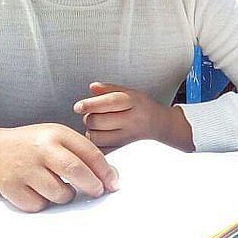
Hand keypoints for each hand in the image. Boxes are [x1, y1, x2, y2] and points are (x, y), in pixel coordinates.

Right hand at [0, 124, 119, 212]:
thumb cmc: (38, 147)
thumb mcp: (60, 140)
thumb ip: (84, 155)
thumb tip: (112, 179)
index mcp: (57, 134)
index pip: (90, 153)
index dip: (106, 172)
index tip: (114, 184)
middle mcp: (40, 149)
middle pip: (75, 170)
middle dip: (92, 185)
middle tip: (97, 192)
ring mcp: (23, 168)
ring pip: (59, 193)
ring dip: (66, 196)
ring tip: (60, 187)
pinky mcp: (10, 186)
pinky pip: (39, 205)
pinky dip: (44, 203)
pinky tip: (38, 191)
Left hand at [75, 82, 194, 152]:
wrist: (159, 125)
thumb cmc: (141, 107)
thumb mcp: (129, 92)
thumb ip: (109, 89)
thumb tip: (92, 87)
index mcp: (133, 102)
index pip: (109, 103)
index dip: (91, 104)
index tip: (78, 106)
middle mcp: (132, 121)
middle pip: (97, 121)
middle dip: (90, 116)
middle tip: (94, 114)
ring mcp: (127, 137)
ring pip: (95, 137)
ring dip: (91, 131)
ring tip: (99, 125)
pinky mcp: (122, 149)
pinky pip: (99, 149)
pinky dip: (95, 143)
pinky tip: (102, 136)